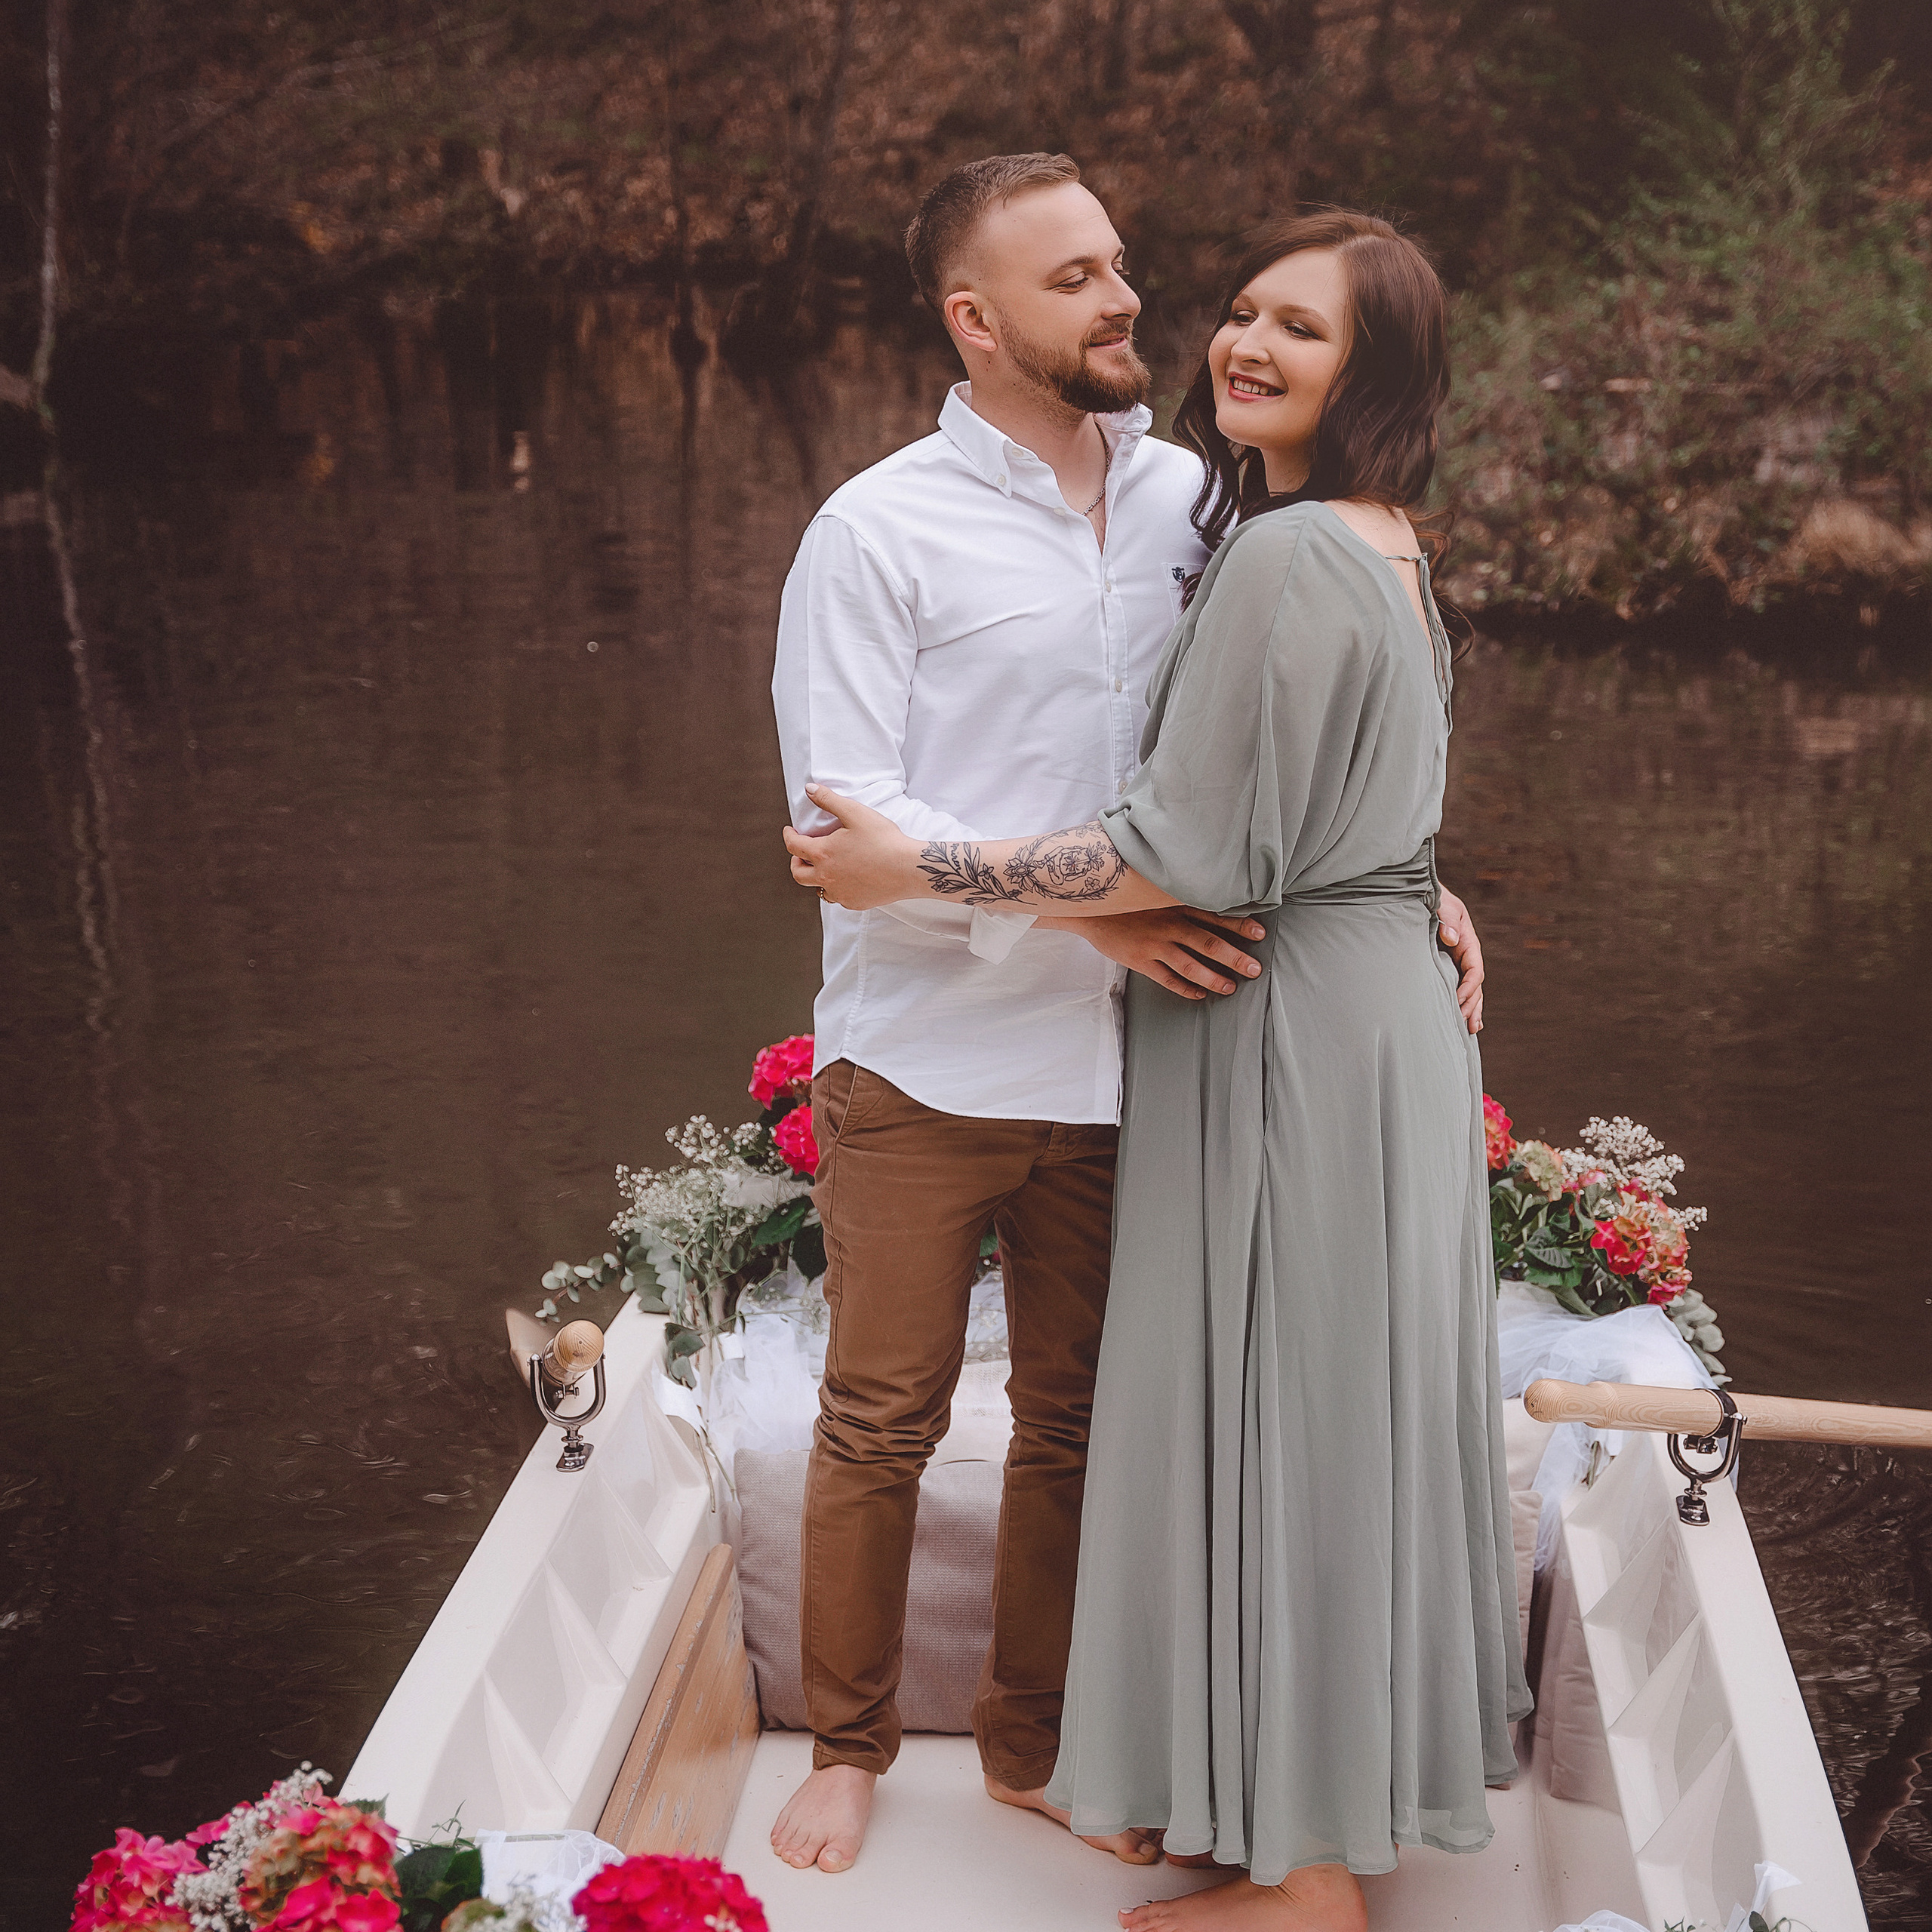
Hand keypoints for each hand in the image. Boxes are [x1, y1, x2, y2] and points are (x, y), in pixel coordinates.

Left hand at [783, 786, 919, 909]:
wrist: (908, 868)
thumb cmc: (883, 840)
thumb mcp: (854, 812)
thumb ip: (829, 800)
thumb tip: (810, 789)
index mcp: (823, 854)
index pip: (793, 846)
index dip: (789, 836)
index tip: (790, 832)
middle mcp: (826, 877)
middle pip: (798, 874)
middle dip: (796, 862)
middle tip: (801, 855)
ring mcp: (840, 893)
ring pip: (818, 889)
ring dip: (817, 878)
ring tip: (825, 869)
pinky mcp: (855, 903)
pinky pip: (839, 898)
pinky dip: (838, 889)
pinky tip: (847, 880)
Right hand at [1040, 906, 1265, 998]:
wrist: (1090, 907)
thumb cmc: (1126, 898)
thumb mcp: (1155, 890)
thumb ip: (1179, 897)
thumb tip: (1208, 898)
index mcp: (1176, 905)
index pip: (1214, 915)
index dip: (1238, 925)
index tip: (1260, 933)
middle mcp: (1169, 924)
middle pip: (1209, 943)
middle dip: (1235, 957)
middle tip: (1254, 969)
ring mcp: (1155, 944)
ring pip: (1191, 965)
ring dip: (1213, 978)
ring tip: (1230, 987)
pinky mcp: (1140, 961)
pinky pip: (1167, 979)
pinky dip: (1185, 988)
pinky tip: (1199, 995)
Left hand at [1436, 885, 1483, 1032]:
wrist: (1421, 894)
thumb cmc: (1433, 898)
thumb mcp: (1442, 904)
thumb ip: (1447, 919)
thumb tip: (1451, 937)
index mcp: (1468, 943)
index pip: (1474, 970)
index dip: (1468, 987)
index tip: (1456, 1000)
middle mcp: (1465, 955)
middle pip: (1475, 986)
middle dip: (1472, 1005)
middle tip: (1466, 1025)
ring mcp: (1456, 962)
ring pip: (1469, 990)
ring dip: (1470, 1009)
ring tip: (1470, 1030)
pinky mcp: (1445, 966)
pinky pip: (1456, 987)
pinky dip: (1461, 1003)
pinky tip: (1461, 1020)